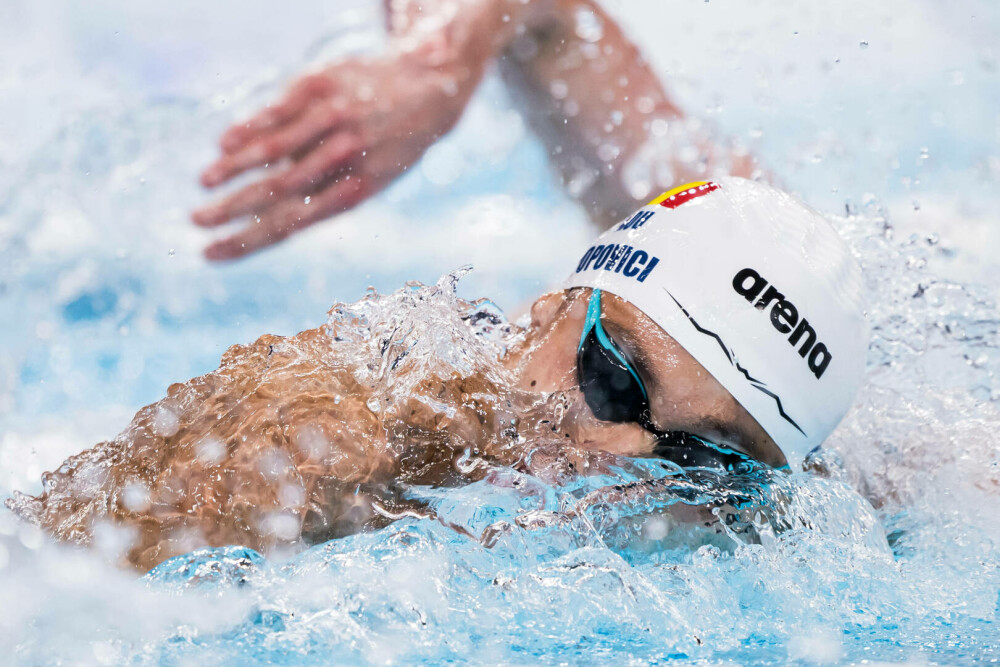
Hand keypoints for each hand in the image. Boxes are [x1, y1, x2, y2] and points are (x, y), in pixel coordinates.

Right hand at [193, 55, 473, 259]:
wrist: (430, 86)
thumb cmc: (390, 144)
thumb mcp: (370, 180)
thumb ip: (324, 197)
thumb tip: (266, 218)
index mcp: (354, 190)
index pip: (290, 225)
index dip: (247, 241)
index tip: (210, 255)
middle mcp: (343, 156)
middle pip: (277, 190)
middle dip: (231, 210)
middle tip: (196, 222)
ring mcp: (333, 118)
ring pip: (274, 148)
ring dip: (234, 169)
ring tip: (203, 183)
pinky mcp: (321, 85)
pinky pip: (278, 110)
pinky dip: (249, 129)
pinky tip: (223, 144)